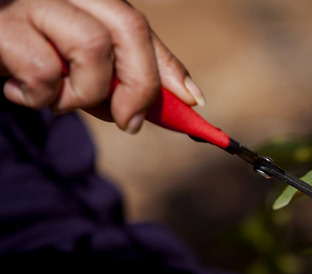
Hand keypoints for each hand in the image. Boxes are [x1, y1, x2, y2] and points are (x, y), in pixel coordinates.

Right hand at [0, 0, 203, 131]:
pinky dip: (41, 96)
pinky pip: (44, 70)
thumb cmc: (25, 59)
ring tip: (56, 100)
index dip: (169, 67)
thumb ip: (120, 79)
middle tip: (130, 123)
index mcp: (87, 0)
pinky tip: (20, 92)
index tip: (193, 102)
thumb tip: (181, 103)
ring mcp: (32, 2)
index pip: (139, 26)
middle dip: (141, 84)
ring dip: (84, 93)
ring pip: (93, 47)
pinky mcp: (0, 26)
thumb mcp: (75, 67)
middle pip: (129, 27)